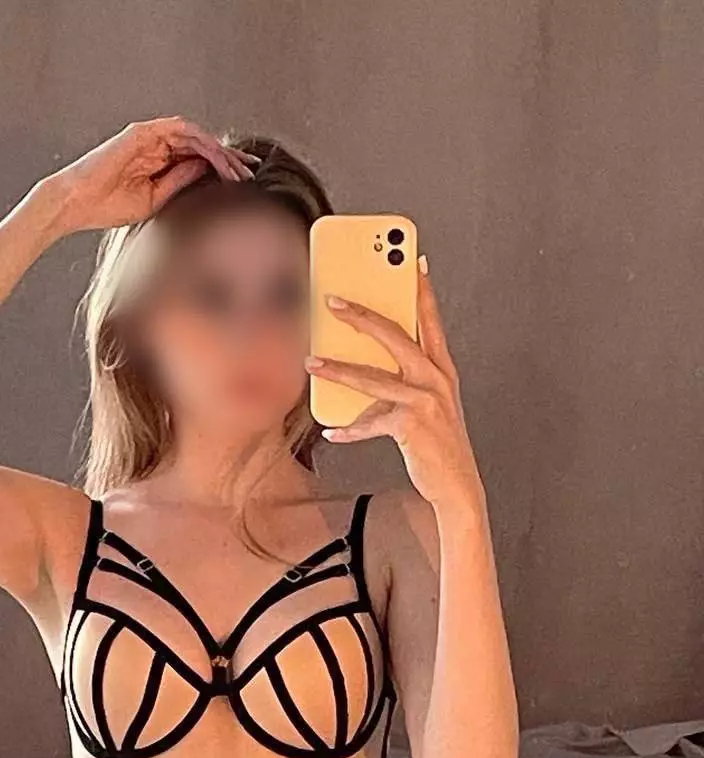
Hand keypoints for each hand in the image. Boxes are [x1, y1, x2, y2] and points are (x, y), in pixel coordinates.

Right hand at [41, 115, 259, 237]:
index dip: (221, 166)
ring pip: (194, 136)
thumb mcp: (155, 198)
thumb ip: (179, 181)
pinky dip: (200, 142)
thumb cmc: (108, 205)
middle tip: (250, 171)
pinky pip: (179, 131)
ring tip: (236, 168)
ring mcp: (149, 136)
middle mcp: (155, 144)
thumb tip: (205, 172)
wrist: (78, 203)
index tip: (242, 179)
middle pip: (200, 143)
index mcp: (157, 160)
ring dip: (218, 150)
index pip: (196, 157)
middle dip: (227, 156)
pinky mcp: (142, 133)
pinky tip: (217, 157)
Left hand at [304, 261, 482, 508]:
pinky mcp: (412, 426)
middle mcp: (436, 379)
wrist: (457, 485)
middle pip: (395, 336)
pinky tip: (332, 431)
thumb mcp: (428, 405)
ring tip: (312, 361)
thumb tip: (364, 370)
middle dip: (361, 315)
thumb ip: (404, 382)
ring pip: (374, 377)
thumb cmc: (438, 444)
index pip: (429, 320)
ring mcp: (425, 401)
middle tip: (332, 300)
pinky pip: (371, 423)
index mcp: (442, 370)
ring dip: (338, 369)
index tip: (412, 261)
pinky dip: (350, 430)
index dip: (421, 289)